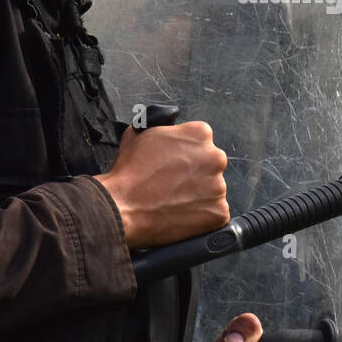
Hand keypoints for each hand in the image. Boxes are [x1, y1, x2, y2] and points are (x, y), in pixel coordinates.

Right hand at [96, 120, 228, 248]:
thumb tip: (164, 125)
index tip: (175, 165)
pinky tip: (181, 215)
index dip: (185, 154)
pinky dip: (202, 216)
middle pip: (210, 165)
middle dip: (196, 174)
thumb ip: (161, 127)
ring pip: (213, 189)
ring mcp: (218, 186)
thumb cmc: (128, 172)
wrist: (122, 207)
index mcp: (200, 133)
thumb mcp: (139, 134)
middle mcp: (215, 157)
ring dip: (199, 195)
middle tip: (174, 184)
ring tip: (174, 201)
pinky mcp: (218, 212)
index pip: (200, 141)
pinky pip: (214, 213)